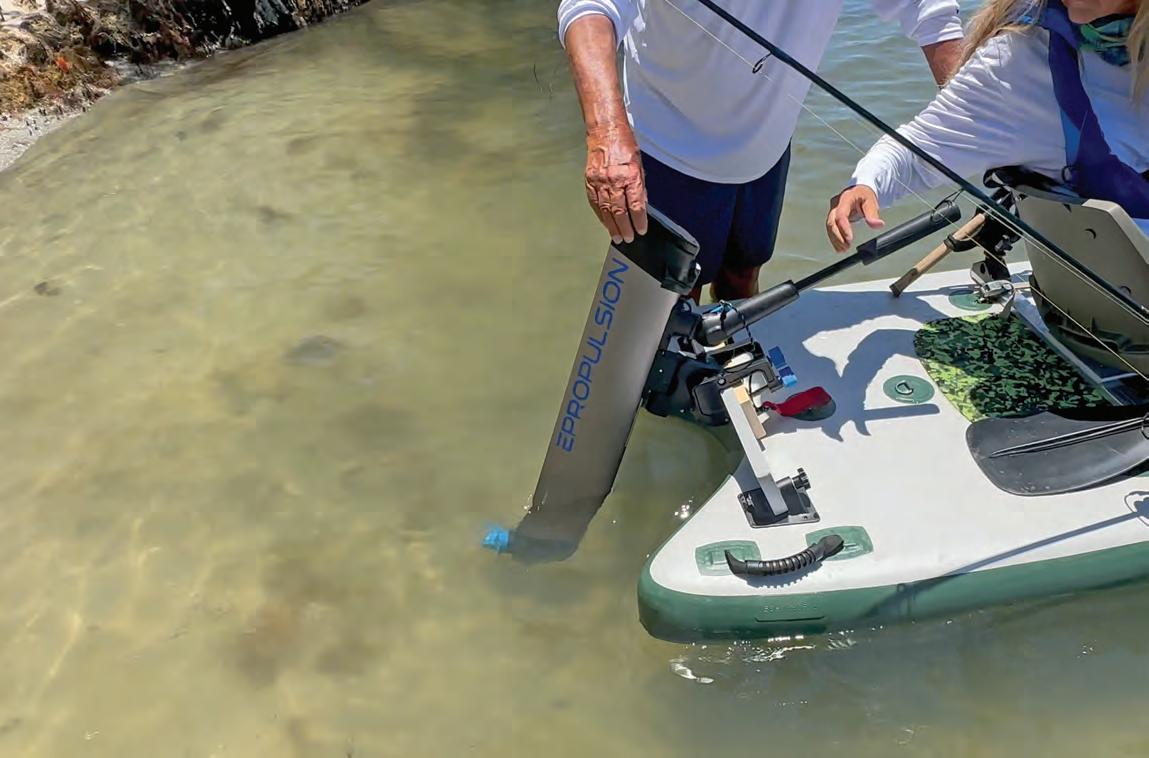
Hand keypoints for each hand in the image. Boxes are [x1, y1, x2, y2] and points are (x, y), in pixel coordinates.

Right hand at [585, 124, 647, 243]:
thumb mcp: (639, 164)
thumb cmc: (625, 145)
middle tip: (628, 239)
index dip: (639, 219)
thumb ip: (640, 185)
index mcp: (630, 175)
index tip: (641, 230)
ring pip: (606, 210)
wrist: (604, 131)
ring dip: (612, 226)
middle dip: (625, 227)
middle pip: (619, 211)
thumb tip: (641, 204)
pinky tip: (605, 223)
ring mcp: (599, 182)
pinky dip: (601, 215)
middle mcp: (614, 180)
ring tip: (617, 237)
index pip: (635, 204)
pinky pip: (595, 203)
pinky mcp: (590, 181)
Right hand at [827, 185, 884, 252]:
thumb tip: (878, 225)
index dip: (844, 228)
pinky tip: (839, 247)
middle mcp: (836, 204)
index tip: (849, 239)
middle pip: (832, 222)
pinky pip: (831, 228)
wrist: (860, 190)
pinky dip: (835, 238)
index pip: (841, 215)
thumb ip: (873, 215)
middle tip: (846, 247)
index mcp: (845, 198)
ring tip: (843, 249)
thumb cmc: (865, 195)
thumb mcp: (871, 202)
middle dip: (838, 236)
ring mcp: (833, 210)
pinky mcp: (833, 216)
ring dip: (835, 239)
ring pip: (830, 227)